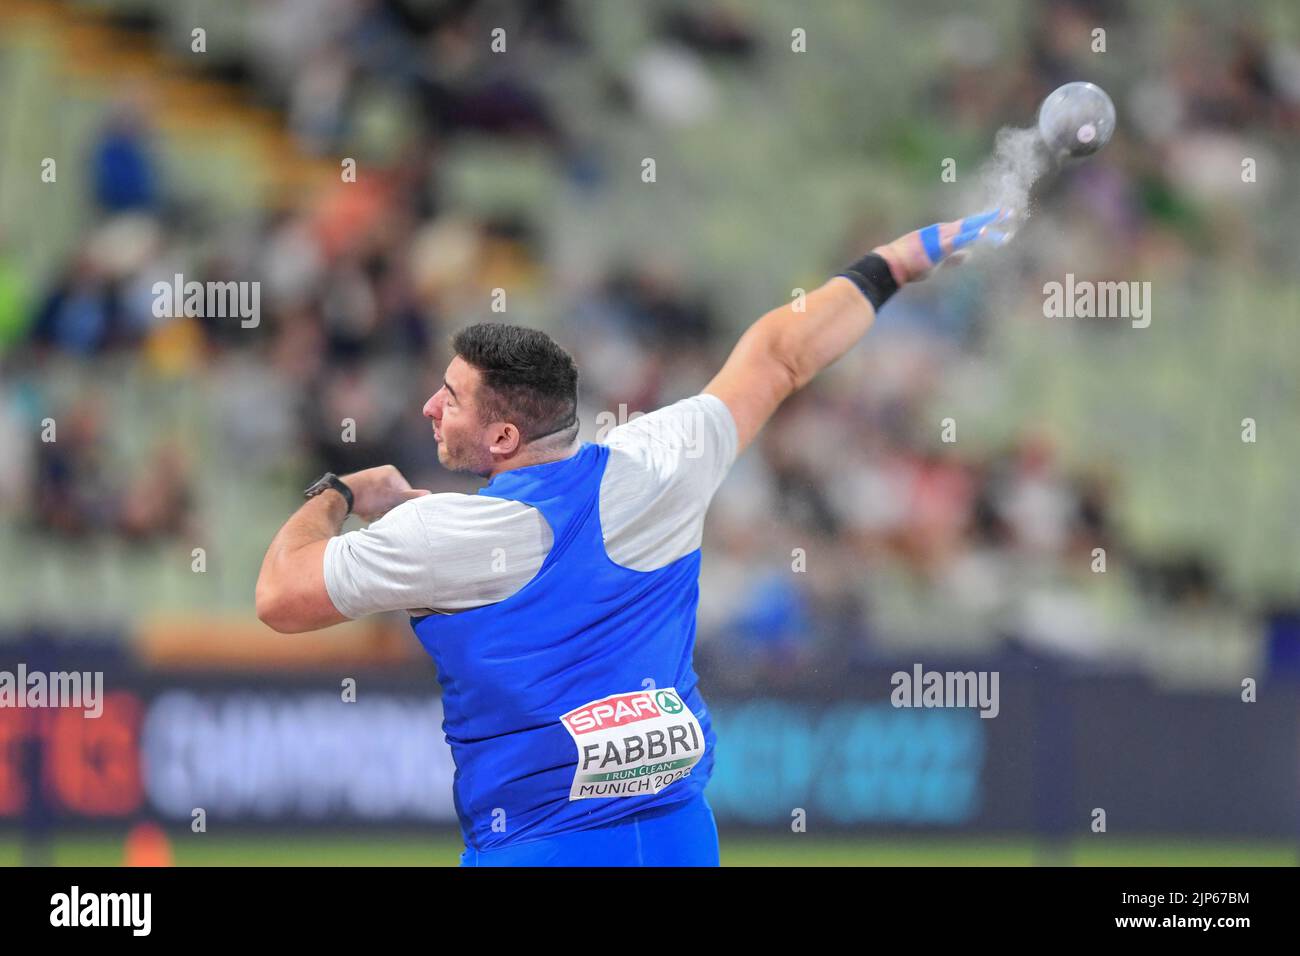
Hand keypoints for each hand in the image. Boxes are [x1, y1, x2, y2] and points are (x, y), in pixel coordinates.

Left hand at [340, 465, 429, 520]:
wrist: (340, 496)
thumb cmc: (366, 495)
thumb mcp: (391, 497)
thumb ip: (409, 496)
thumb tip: (428, 494)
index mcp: (392, 473)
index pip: (407, 491)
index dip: (402, 504)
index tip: (394, 511)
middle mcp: (383, 475)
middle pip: (395, 497)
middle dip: (389, 508)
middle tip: (380, 512)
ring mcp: (372, 481)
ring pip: (384, 502)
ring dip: (380, 510)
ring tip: (371, 512)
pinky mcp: (364, 489)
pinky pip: (374, 502)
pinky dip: (371, 509)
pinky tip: (365, 511)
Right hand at [874, 207, 1013, 284]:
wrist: (892, 264)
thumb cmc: (911, 264)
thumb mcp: (937, 262)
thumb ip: (953, 258)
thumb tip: (969, 256)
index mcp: (944, 235)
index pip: (969, 228)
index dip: (985, 225)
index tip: (1001, 222)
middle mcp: (945, 231)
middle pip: (973, 223)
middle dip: (991, 218)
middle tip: (1009, 213)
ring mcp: (942, 237)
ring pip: (969, 228)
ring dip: (986, 223)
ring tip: (1003, 217)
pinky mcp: (938, 246)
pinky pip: (957, 240)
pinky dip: (970, 235)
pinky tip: (981, 232)